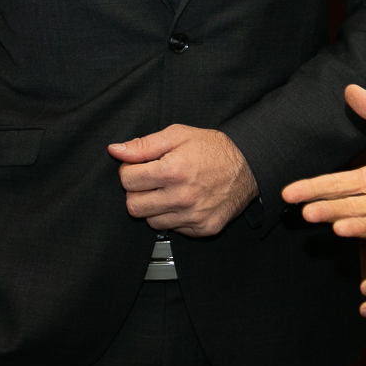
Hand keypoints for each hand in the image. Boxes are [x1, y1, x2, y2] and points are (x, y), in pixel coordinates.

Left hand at [109, 125, 257, 236]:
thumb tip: (116, 150)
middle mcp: (182, 197)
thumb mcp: (178, 135)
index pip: (127, 180)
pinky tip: (183, 202)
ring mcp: (193, 216)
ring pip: (150, 221)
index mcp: (173, 170)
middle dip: (136, 192)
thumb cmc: (214, 149)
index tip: (138, 167)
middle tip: (150, 181)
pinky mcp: (203, 229)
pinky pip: (173, 230)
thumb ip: (144, 145)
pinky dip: (173, 217)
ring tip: (168, 191)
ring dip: (153, 207)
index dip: (128, 171)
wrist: (249, 167)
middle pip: (133, 206)